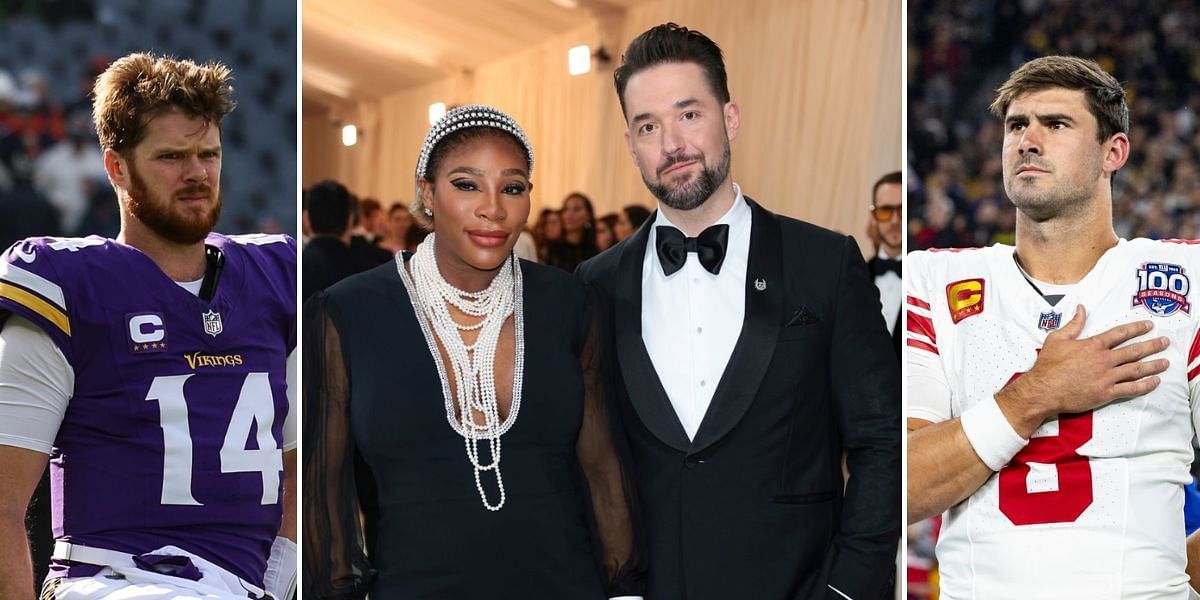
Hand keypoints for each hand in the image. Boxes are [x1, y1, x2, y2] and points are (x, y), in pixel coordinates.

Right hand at [996, 305, 1168, 437]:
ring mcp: (1106, 377)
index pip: (1120, 334)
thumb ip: (1073, 324)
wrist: (1043, 389)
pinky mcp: (1106, 393)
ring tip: (1165, 362)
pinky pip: (1130, 388)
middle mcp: (1103, 360)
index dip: (1136, 328)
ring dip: (1153, 364)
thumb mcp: (1056, 338)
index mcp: (1093, 345)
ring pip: (1136, 369)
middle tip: (1164, 342)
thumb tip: (1081, 309)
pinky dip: (1144, 385)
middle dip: (1152, 345)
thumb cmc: (1048, 365)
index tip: (1148, 326)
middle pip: (1133, 350)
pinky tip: (1154, 381)